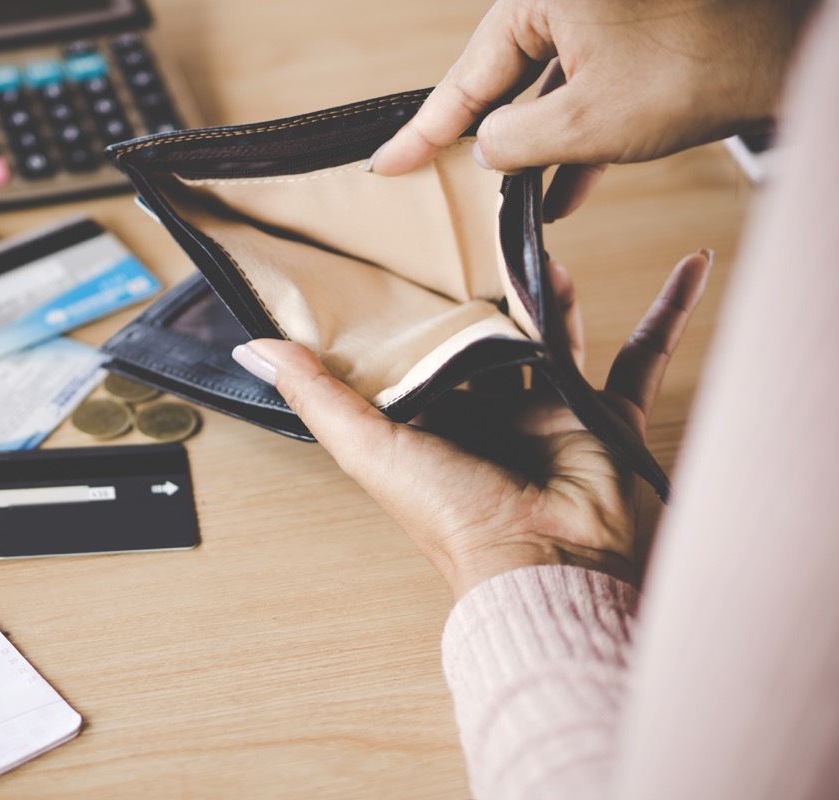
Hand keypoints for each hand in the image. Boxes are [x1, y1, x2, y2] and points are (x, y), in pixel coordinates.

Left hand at [231, 251, 710, 597]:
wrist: (547, 564)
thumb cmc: (454, 517)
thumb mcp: (369, 447)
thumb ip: (316, 393)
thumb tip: (253, 346)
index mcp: (430, 419)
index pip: (419, 349)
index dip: (413, 304)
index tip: (404, 249)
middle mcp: (488, 413)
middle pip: (488, 334)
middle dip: (484, 288)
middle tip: (476, 227)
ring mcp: (550, 412)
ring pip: (556, 333)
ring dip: (553, 288)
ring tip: (543, 233)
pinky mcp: (604, 415)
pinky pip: (642, 354)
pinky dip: (667, 312)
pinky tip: (688, 267)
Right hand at [371, 0, 807, 220]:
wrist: (787, 54)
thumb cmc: (696, 68)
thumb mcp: (582, 121)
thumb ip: (513, 139)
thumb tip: (484, 148)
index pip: (465, 75)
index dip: (423, 130)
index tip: (386, 164)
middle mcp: (563, 0)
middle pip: (500, 77)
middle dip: (478, 137)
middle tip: (429, 176)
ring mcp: (600, 16)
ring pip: (544, 90)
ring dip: (531, 148)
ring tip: (508, 200)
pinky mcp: (631, 38)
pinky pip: (583, 91)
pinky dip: (572, 139)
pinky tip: (563, 191)